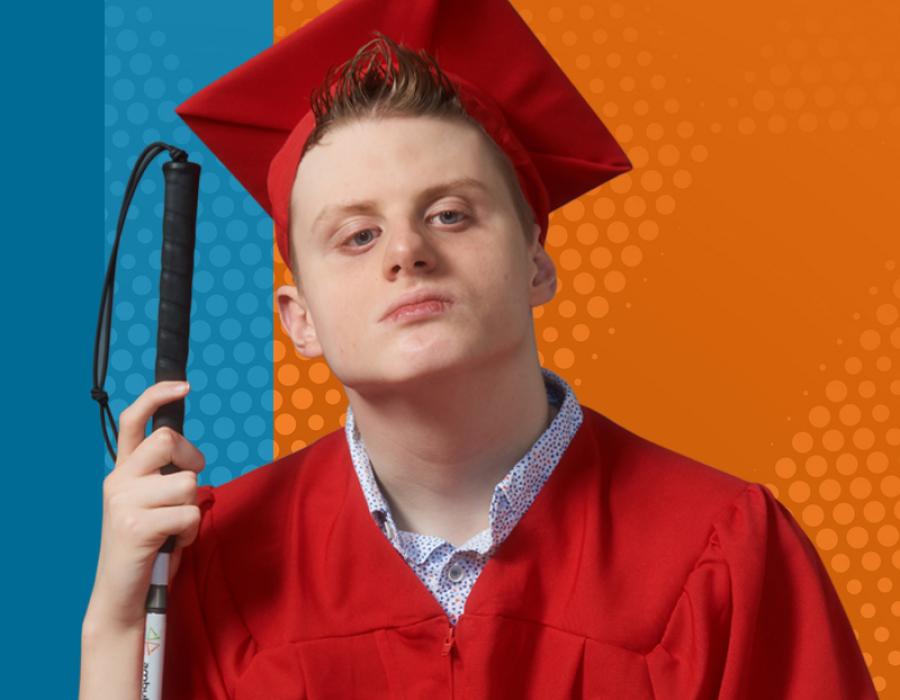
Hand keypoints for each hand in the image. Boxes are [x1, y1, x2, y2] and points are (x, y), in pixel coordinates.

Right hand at [84, 380, 205, 631]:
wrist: (123, 597)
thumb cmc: (149, 548)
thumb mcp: (154, 505)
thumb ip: (163, 478)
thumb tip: (190, 459)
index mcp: (122, 472)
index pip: (133, 421)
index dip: (157, 397)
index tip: (183, 386)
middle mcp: (117, 481)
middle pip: (167, 440)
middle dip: (193, 459)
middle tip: (189, 485)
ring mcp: (123, 503)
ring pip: (186, 482)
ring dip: (193, 508)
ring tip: (176, 528)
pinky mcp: (135, 527)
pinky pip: (188, 513)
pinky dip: (191, 530)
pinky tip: (175, 543)